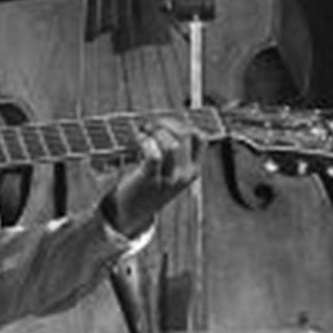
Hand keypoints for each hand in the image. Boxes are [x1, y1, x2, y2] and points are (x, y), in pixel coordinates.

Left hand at [101, 115, 202, 237]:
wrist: (132, 213)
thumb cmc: (149, 185)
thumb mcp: (170, 170)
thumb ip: (174, 150)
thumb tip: (168, 120)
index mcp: (193, 170)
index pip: (200, 137)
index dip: (184, 123)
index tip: (167, 121)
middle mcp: (184, 174)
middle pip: (184, 135)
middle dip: (166, 122)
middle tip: (151, 124)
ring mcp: (168, 179)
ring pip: (172, 143)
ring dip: (156, 131)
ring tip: (144, 132)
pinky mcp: (151, 180)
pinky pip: (154, 154)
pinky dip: (146, 142)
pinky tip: (139, 140)